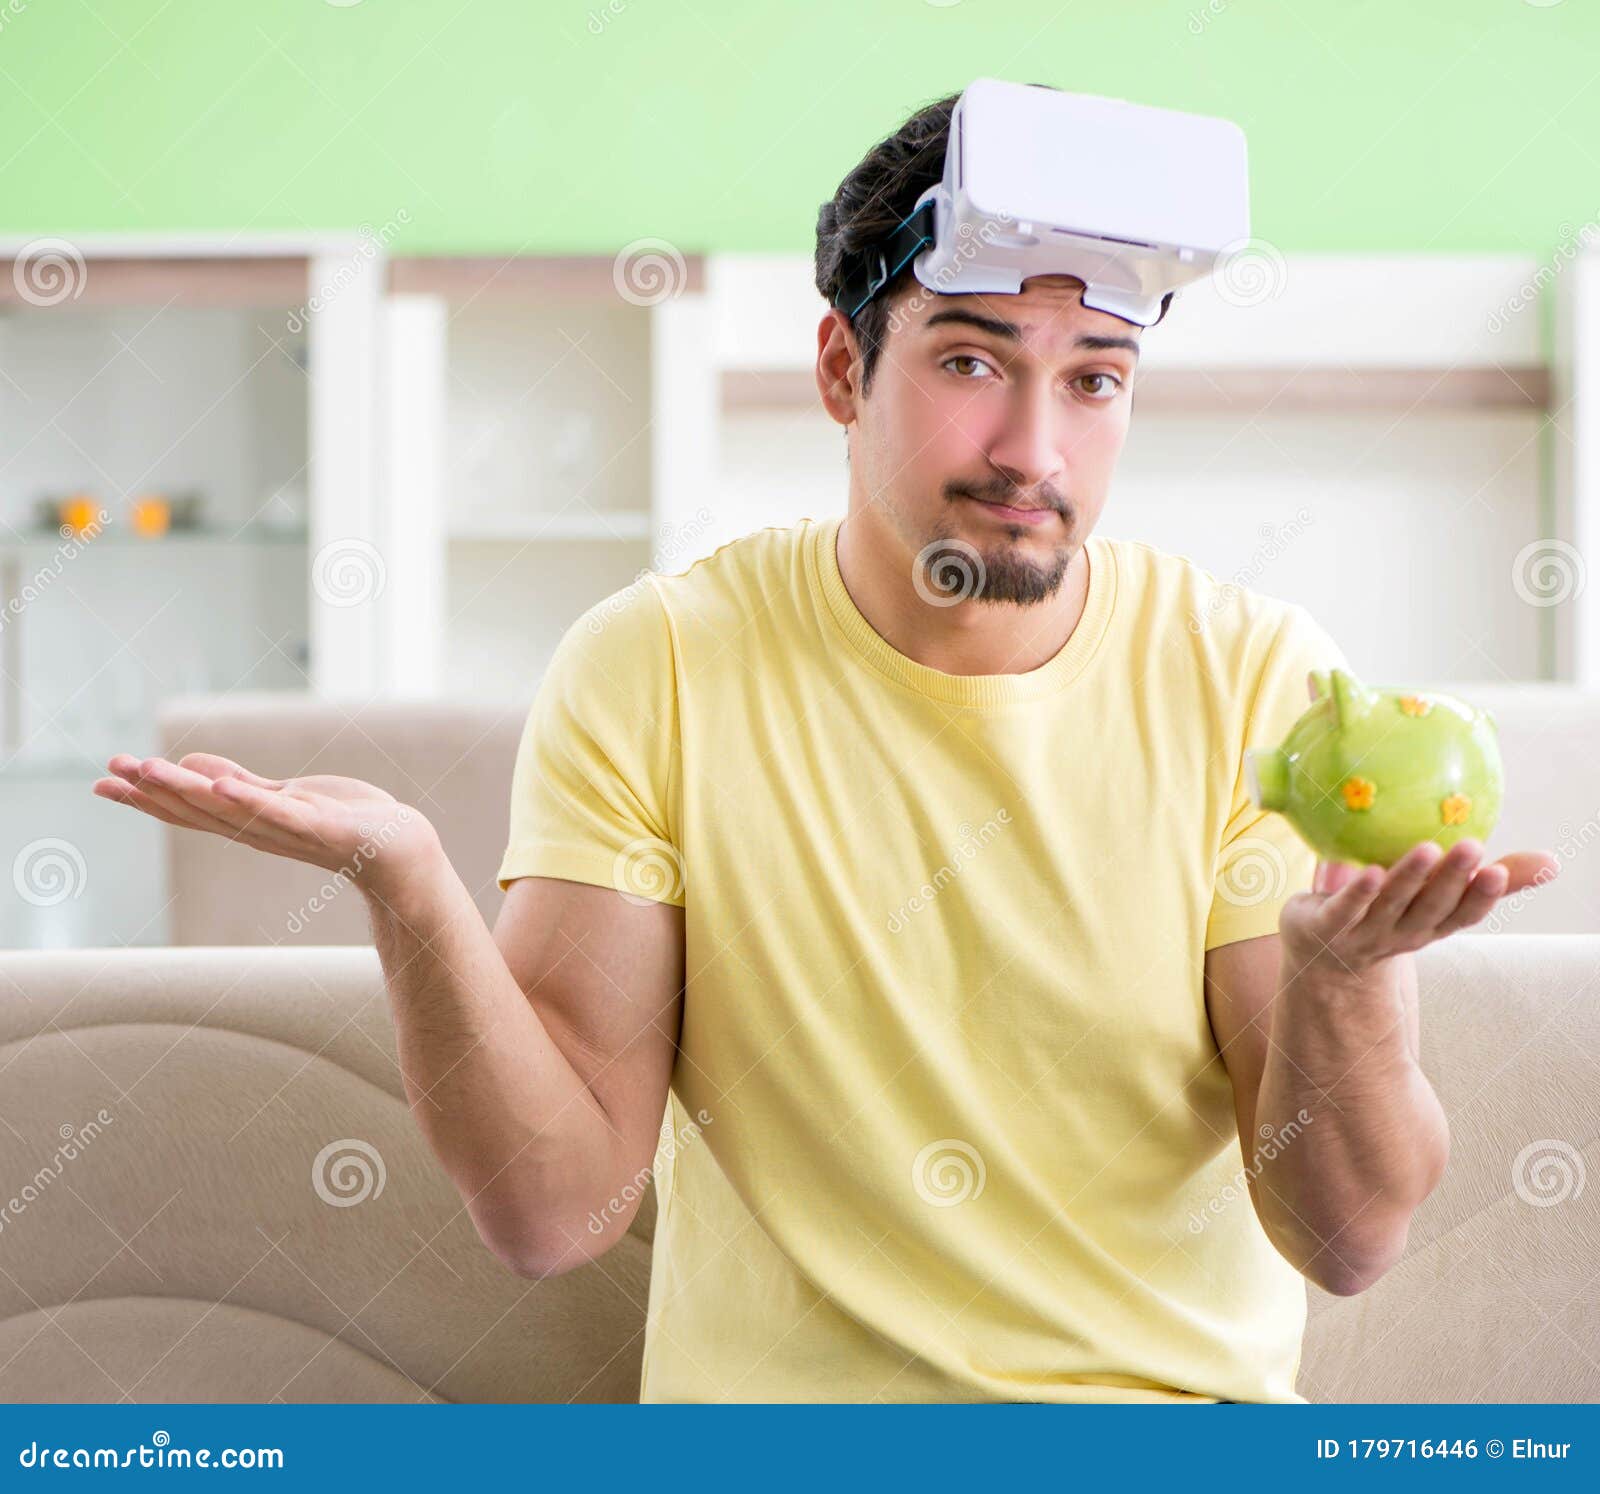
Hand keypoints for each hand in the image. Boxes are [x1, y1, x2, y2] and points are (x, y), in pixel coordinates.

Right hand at [92, 752, 438, 893]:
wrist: (396, 850)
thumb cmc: (343, 822)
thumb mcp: (284, 798)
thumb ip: (242, 785)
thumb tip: (195, 766)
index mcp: (249, 822)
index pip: (187, 809)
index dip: (145, 797)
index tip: (102, 783)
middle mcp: (261, 831)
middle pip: (197, 809)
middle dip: (153, 790)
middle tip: (110, 772)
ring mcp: (290, 831)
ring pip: (231, 810)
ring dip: (188, 789)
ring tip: (150, 769)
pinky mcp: (322, 827)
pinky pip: (282, 813)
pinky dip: (252, 800)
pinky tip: (222, 784)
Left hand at [1281, 838, 1559, 980]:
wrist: (1318, 954)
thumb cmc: (1384, 914)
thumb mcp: (1433, 899)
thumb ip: (1482, 880)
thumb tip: (1551, 861)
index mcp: (1429, 926)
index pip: (1462, 914)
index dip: (1481, 896)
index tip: (1499, 870)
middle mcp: (1400, 933)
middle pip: (1429, 908)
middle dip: (1451, 880)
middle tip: (1472, 848)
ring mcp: (1362, 934)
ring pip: (1389, 906)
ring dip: (1410, 879)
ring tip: (1429, 849)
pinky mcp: (1323, 927)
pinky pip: (1342, 909)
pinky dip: (1357, 892)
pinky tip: (1368, 871)